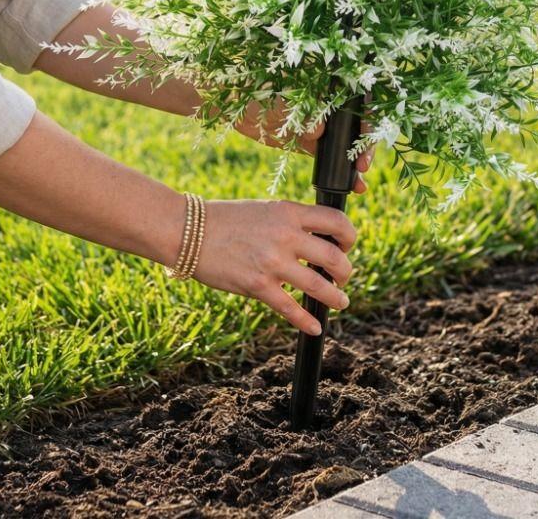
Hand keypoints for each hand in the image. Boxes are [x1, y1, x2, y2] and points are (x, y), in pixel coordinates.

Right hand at [190, 198, 355, 336]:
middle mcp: (285, 235)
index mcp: (288, 212)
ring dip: (337, 297)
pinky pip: (291, 308)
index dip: (349, 236)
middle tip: (343, 277)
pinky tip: (315, 327)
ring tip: (341, 302)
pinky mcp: (257, 286)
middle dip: (346, 271)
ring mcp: (272, 262)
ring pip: (320, 286)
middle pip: (335, 257)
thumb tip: (315, 239)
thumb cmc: (225, 219)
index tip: (346, 245)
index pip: (336, 221)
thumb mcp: (264, 209)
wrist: (188, 231)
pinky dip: (307, 321)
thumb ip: (290, 221)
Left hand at [232, 98, 374, 193]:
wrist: (235, 104)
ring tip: (359, 186)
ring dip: (355, 165)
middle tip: (362, 168)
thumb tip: (319, 130)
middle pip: (357, 129)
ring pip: (347, 146)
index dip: (367, 124)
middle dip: (364, 148)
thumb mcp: (280, 101)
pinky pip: (331, 159)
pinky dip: (341, 172)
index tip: (364, 143)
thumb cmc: (259, 92)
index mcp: (328, 90)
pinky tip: (350, 187)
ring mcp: (321, 127)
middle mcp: (329, 108)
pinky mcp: (310, 143)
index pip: (359, 105)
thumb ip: (300, 114)